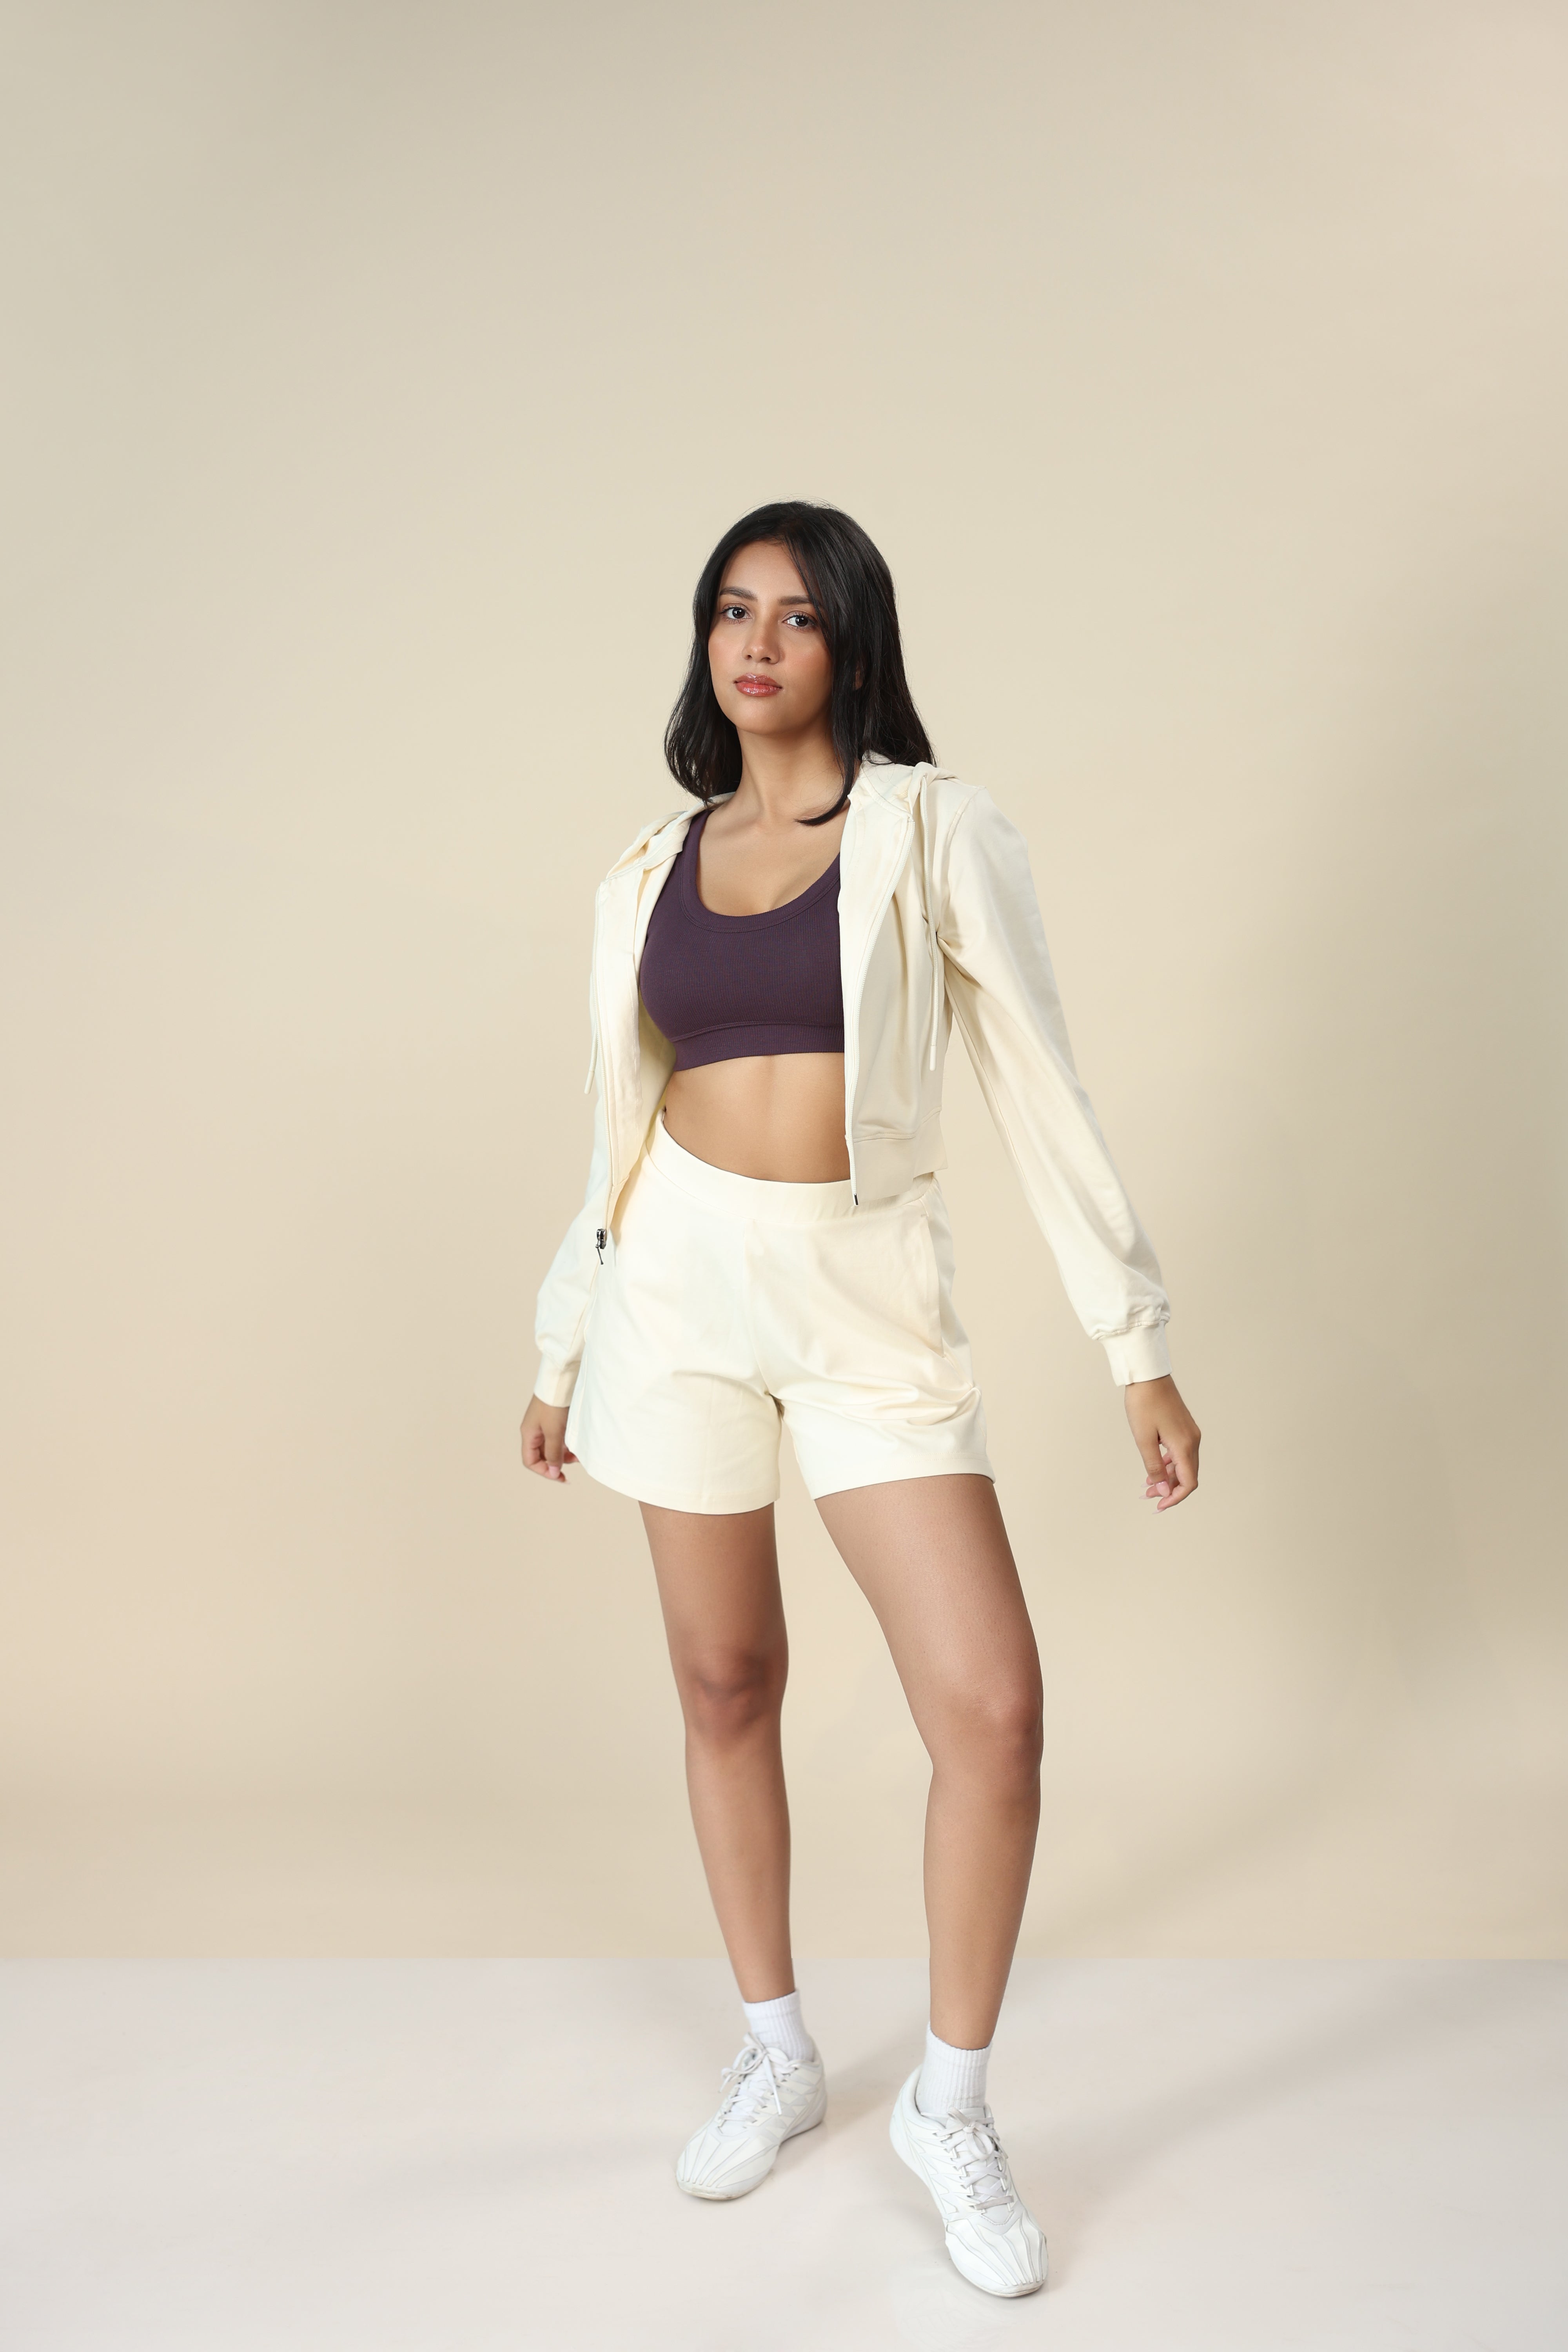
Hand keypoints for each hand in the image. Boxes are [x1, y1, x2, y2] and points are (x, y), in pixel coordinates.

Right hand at [520, 1395, 575, 1482]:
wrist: (561, 1381)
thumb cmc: (554, 1405)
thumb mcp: (554, 1432)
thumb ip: (553, 1454)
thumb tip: (554, 1473)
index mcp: (528, 1434)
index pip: (530, 1461)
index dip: (544, 1471)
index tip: (560, 1476)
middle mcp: (534, 1431)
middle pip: (542, 1456)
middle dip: (557, 1462)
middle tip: (573, 1463)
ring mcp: (544, 1426)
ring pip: (551, 1447)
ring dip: (564, 1454)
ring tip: (578, 1455)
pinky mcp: (554, 1420)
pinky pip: (558, 1438)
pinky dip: (566, 1444)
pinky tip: (576, 1444)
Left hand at [1124, 1375, 1199, 1510]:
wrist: (1148, 1377)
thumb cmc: (1143, 1404)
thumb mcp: (1143, 1439)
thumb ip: (1154, 1467)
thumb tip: (1164, 1489)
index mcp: (1184, 1445)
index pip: (1188, 1483)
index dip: (1175, 1498)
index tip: (1159, 1505)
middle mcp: (1192, 1441)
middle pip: (1187, 1476)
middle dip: (1169, 1489)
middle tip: (1148, 1496)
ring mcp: (1190, 1434)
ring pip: (1183, 1465)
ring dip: (1168, 1477)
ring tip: (1147, 1485)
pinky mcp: (1184, 1428)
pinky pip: (1180, 1453)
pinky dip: (1169, 1464)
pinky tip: (1154, 1468)